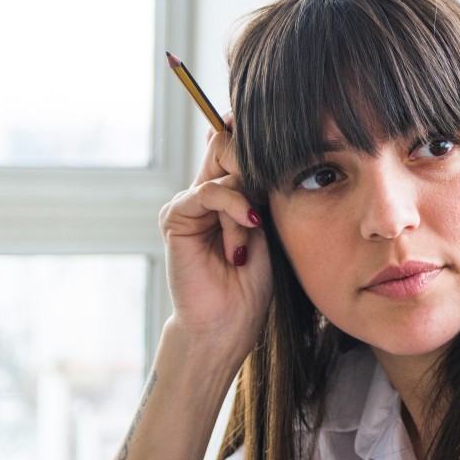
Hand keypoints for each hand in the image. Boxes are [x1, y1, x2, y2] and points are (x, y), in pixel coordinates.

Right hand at [158, 115, 272, 362]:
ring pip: (225, 168)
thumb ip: (263, 190)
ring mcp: (190, 203)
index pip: (237, 145)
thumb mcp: (269, 225)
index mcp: (231, 192)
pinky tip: (249, 226)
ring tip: (253, 236)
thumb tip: (270, 148)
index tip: (284, 138)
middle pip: (230, 146)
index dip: (256, 138)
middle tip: (268, 201)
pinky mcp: (176, 217)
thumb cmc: (254, 281)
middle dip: (257, 167)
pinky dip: (234, 207)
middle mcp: (208, 192)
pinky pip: (208, 191)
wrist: (231, 322)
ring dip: (247, 204)